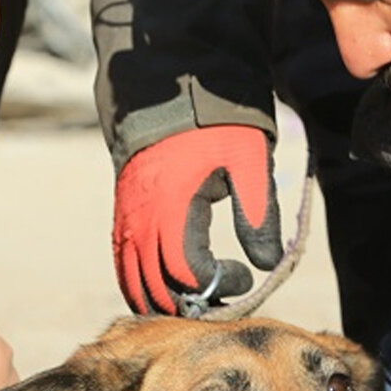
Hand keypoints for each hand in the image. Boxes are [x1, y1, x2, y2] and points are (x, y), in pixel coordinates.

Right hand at [113, 125, 281, 313]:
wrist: (171, 84)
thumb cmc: (217, 122)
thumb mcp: (249, 160)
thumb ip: (259, 214)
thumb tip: (267, 264)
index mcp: (172, 207)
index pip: (187, 272)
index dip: (218, 285)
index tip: (245, 275)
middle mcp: (141, 219)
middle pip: (157, 288)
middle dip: (191, 306)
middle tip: (224, 302)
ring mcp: (127, 220)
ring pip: (134, 283)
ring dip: (165, 303)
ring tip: (201, 302)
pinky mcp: (123, 217)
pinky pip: (124, 266)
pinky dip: (143, 286)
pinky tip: (170, 291)